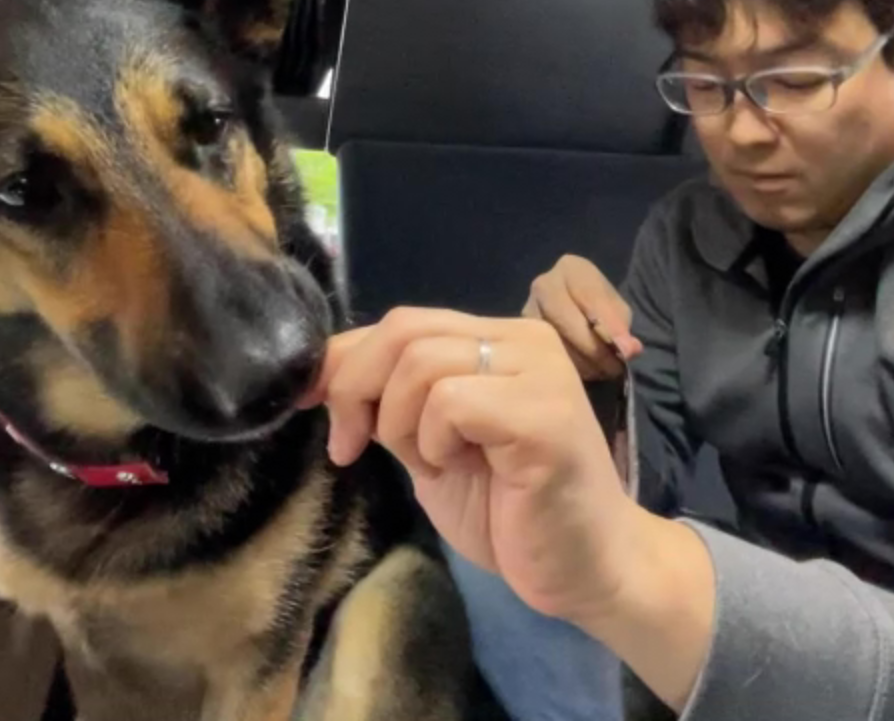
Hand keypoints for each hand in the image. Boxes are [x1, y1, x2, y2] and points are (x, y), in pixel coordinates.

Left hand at [303, 308, 643, 622]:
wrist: (585, 570)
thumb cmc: (511, 515)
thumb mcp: (431, 447)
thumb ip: (391, 404)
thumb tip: (320, 373)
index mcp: (500, 340)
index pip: (402, 322)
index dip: (343, 358)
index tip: (309, 403)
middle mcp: (524, 340)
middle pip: (403, 330)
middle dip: (356, 389)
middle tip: (353, 447)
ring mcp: (539, 371)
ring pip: (421, 364)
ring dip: (401, 425)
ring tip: (433, 465)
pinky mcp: (544, 413)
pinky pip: (451, 402)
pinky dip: (434, 442)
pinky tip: (458, 469)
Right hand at [522, 255, 643, 379]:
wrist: (572, 310)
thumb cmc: (598, 308)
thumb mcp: (616, 311)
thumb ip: (621, 327)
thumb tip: (629, 350)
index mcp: (571, 269)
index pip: (590, 297)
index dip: (610, 326)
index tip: (628, 350)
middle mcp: (543, 285)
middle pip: (567, 321)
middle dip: (594, 349)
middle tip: (615, 368)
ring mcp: (528, 311)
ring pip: (554, 342)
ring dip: (582, 363)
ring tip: (603, 371)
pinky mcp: (521, 336)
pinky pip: (545, 355)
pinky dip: (568, 369)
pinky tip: (584, 372)